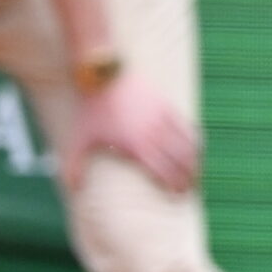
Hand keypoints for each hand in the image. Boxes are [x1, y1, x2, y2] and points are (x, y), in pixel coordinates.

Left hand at [65, 71, 200, 192]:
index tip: (179, 194)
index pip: (163, 171)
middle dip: (189, 177)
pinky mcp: (166, 106)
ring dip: (195, 160)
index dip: (174, 184)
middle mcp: (153, 134)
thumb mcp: (79, 138)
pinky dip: (195, 139)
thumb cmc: (90, 109)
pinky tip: (197, 148)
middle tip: (191, 187)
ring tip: (197, 171)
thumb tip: (74, 188)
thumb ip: (74, 165)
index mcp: (136, 145)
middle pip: (180, 161)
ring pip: (188, 145)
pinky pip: (187, 127)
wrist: (102, 77)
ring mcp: (162, 120)